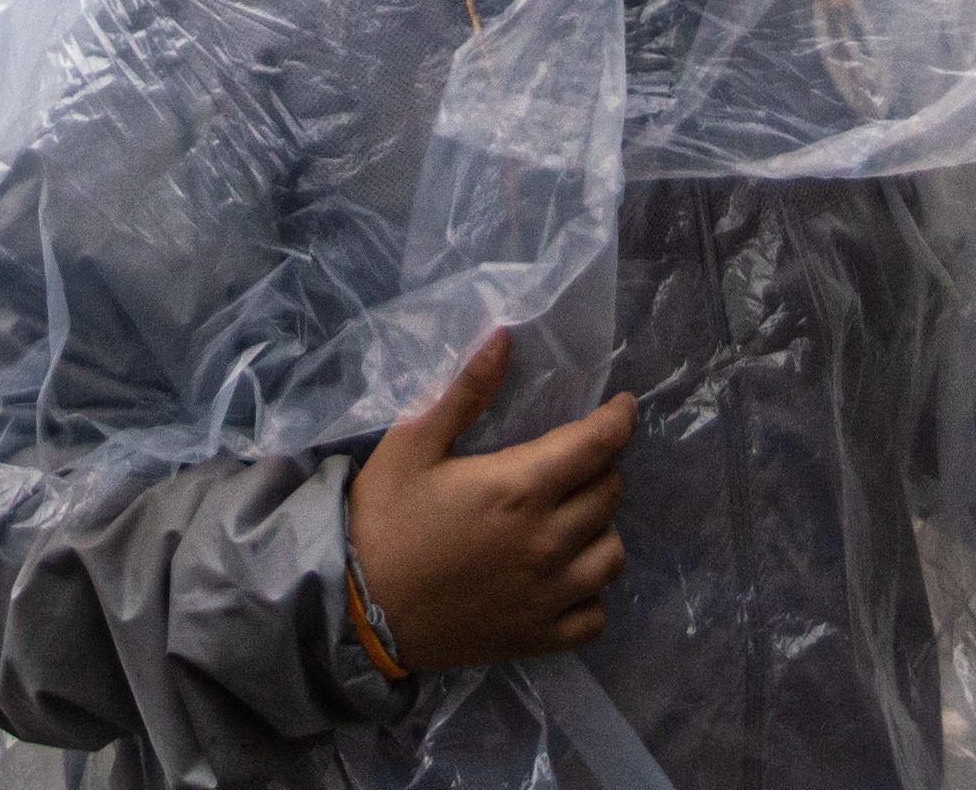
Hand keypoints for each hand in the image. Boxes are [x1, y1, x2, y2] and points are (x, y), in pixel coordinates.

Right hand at [345, 333, 637, 670]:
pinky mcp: (539, 637)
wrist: (353, 610)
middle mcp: (547, 541)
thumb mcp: (412, 444)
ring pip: (612, 555)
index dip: (620, 419)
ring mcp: (548, 595)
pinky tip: (565, 578)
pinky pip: (596, 615)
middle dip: (602, 469)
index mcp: (520, 487)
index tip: (622, 408)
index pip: (599, 444)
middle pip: (611, 494)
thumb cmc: (382, 519)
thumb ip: (465, 392)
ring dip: (600, 531)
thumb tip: (503, 336)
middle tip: (575, 462)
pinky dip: (590, 594)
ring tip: (572, 520)